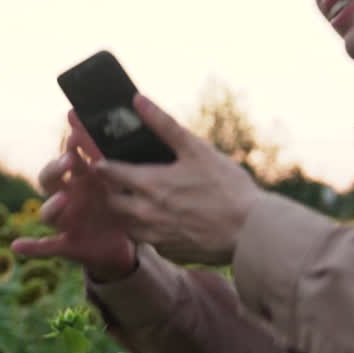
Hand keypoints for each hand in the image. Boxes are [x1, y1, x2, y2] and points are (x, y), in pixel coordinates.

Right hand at [11, 110, 137, 281]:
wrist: (122, 244)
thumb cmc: (120, 206)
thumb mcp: (122, 182)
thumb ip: (119, 160)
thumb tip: (136, 124)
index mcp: (81, 178)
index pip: (70, 154)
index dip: (71, 140)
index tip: (76, 123)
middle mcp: (67, 196)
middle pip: (49, 178)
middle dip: (56, 168)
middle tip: (70, 160)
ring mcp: (64, 220)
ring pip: (47, 211)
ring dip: (51, 205)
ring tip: (63, 199)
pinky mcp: (66, 244)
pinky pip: (45, 246)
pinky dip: (31, 246)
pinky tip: (17, 245)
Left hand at [93, 94, 260, 264]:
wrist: (252, 232)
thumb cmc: (227, 187)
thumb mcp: (196, 149)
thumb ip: (163, 124)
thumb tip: (137, 100)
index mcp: (149, 185)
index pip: (107, 173)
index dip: (102, 164)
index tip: (101, 160)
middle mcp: (145, 213)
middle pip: (112, 202)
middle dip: (113, 191)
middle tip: (124, 181)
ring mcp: (156, 237)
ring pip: (128, 224)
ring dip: (130, 212)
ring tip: (146, 200)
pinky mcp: (169, 252)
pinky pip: (149, 241)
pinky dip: (151, 230)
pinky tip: (168, 220)